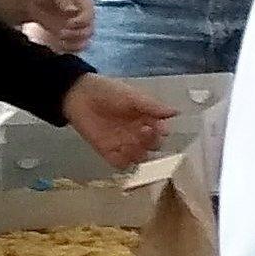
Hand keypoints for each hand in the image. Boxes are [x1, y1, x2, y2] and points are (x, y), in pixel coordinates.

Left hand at [0, 0, 96, 52]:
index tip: (68, 25)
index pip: (90, 12)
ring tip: (58, 40)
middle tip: (60, 34)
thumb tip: (73, 12)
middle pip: (89, 27)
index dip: (82, 21)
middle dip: (77, 33)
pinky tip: (57, 46)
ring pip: (83, 39)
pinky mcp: (62, 35)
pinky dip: (68, 48)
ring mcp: (70, 23)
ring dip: (73, 42)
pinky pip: (73, 46)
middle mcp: (76, 9)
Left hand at [59, 75, 175, 168]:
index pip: (161, 132)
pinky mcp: (109, 152)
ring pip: (140, 157)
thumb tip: (176, 112)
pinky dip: (124, 162)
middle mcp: (138, 134)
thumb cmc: (107, 92)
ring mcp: (124, 144)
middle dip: (151, 142)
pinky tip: (121, 152)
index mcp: (147, 120)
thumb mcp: (132, 96)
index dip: (162, 132)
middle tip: (143, 133)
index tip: (159, 128)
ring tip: (131, 143)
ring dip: (139, 153)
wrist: (78, 95)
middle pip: (153, 146)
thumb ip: (152, 106)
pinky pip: (121, 163)